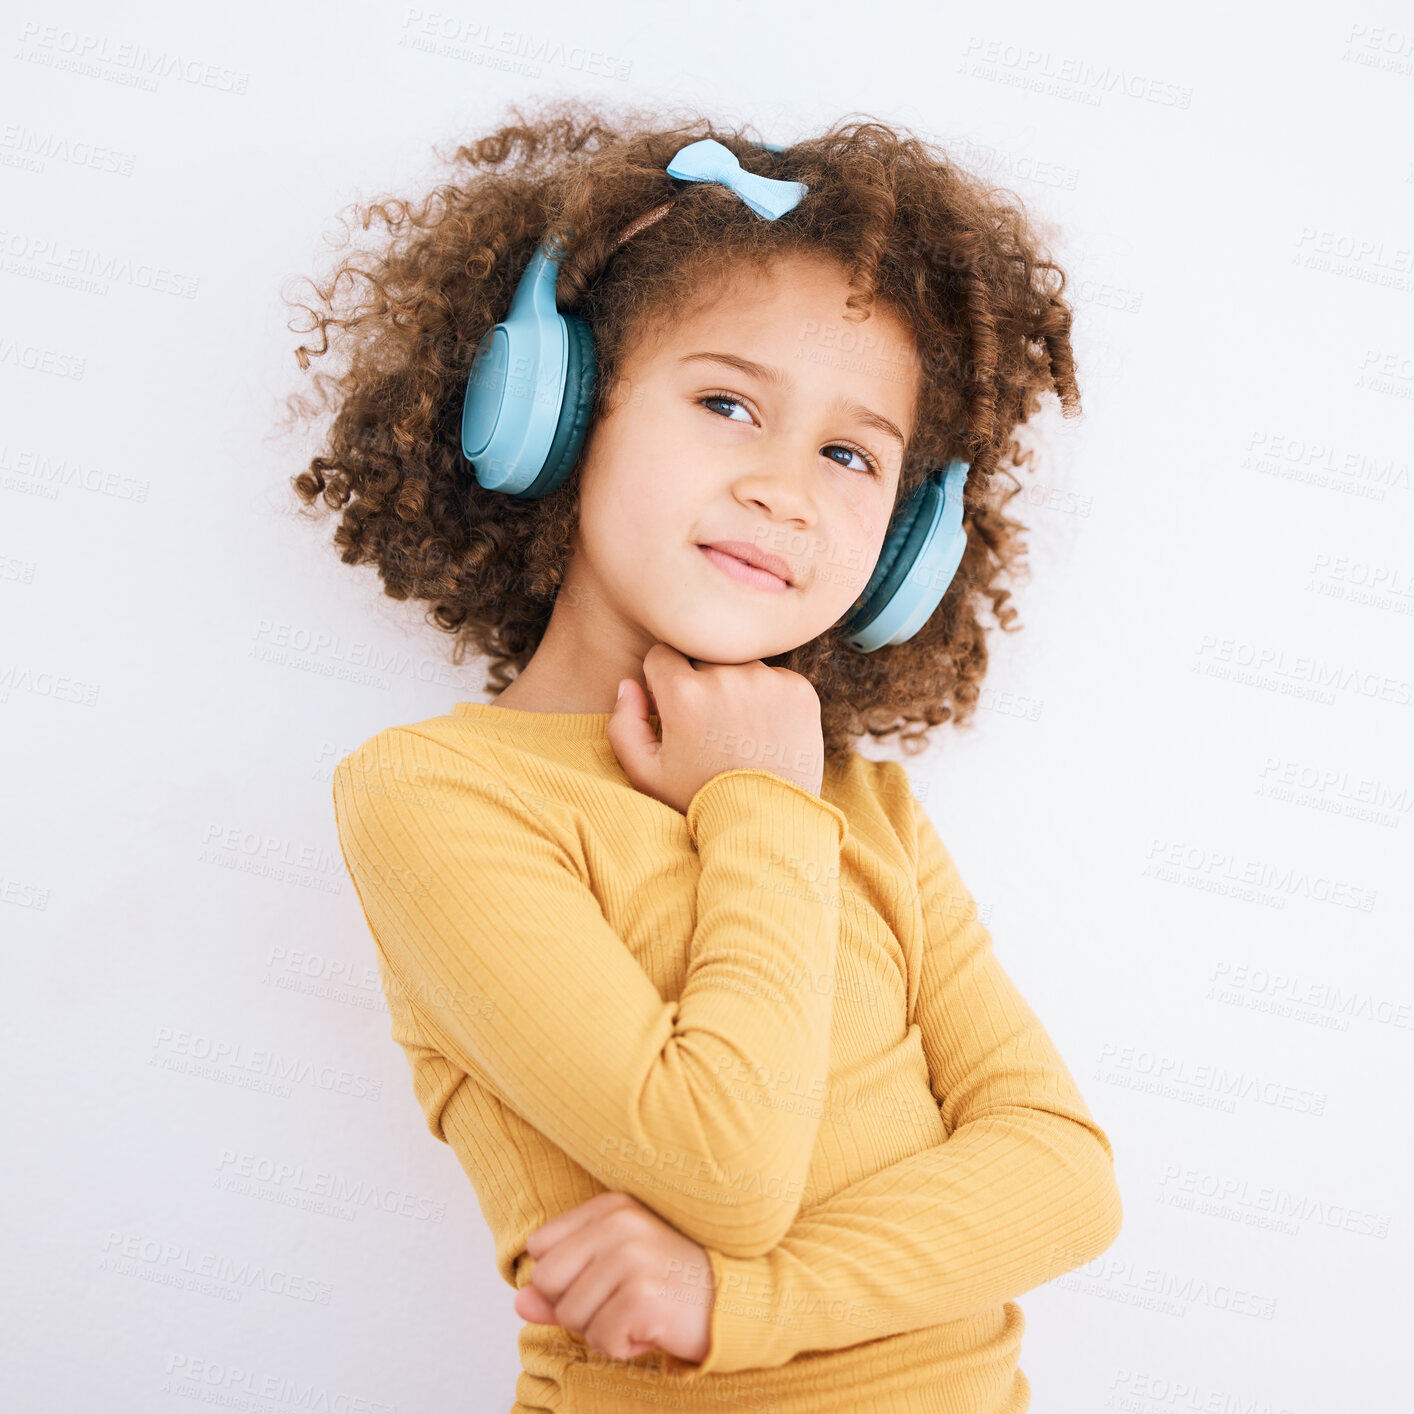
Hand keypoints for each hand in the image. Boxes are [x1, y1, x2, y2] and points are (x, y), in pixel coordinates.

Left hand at [513, 1192, 715, 1364]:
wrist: (735, 1299)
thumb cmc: (669, 1283)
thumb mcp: (613, 1272)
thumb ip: (562, 1286)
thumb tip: (518, 1304)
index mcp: (610, 1206)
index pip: (540, 1247)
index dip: (562, 1278)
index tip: (602, 1281)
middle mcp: (619, 1224)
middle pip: (547, 1282)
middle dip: (574, 1307)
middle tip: (619, 1302)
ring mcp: (632, 1258)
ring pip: (571, 1316)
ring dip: (601, 1330)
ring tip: (639, 1314)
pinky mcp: (643, 1297)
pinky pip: (600, 1340)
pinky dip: (622, 1347)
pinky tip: (651, 1330)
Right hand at [608, 642, 825, 814]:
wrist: (767, 826)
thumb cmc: (700, 801)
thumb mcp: (646, 774)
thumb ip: (624, 724)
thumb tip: (629, 684)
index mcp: (684, 693)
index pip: (662, 654)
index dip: (662, 682)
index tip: (673, 709)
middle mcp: (727, 676)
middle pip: (702, 657)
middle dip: (699, 682)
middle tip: (708, 726)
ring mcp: (768, 681)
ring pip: (739, 666)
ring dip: (735, 687)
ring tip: (739, 734)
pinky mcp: (799, 690)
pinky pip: (774, 678)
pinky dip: (768, 698)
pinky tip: (765, 734)